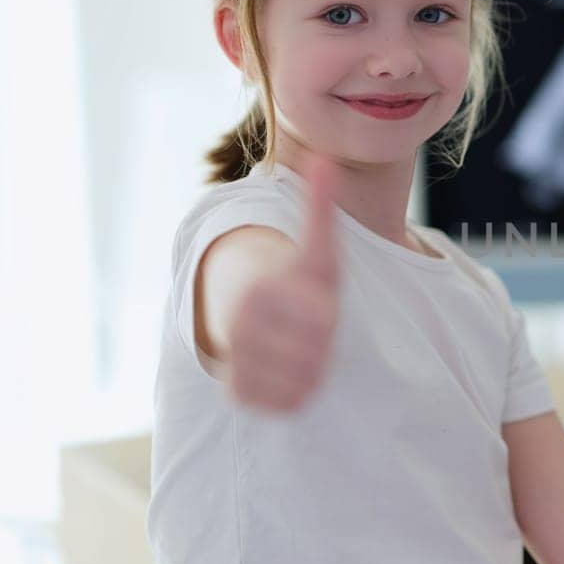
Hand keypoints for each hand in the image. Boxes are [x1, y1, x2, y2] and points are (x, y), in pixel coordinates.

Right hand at [228, 156, 340, 410]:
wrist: (248, 315)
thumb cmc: (295, 280)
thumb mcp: (316, 247)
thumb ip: (320, 208)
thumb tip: (325, 159)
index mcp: (262, 290)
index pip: (323, 321)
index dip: (327, 315)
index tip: (316, 303)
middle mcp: (242, 329)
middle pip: (318, 355)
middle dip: (323, 343)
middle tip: (309, 328)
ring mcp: (236, 364)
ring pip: (305, 382)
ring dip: (313, 367)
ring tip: (299, 346)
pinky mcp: (238, 395)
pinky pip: (289, 404)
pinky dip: (298, 391)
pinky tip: (287, 369)